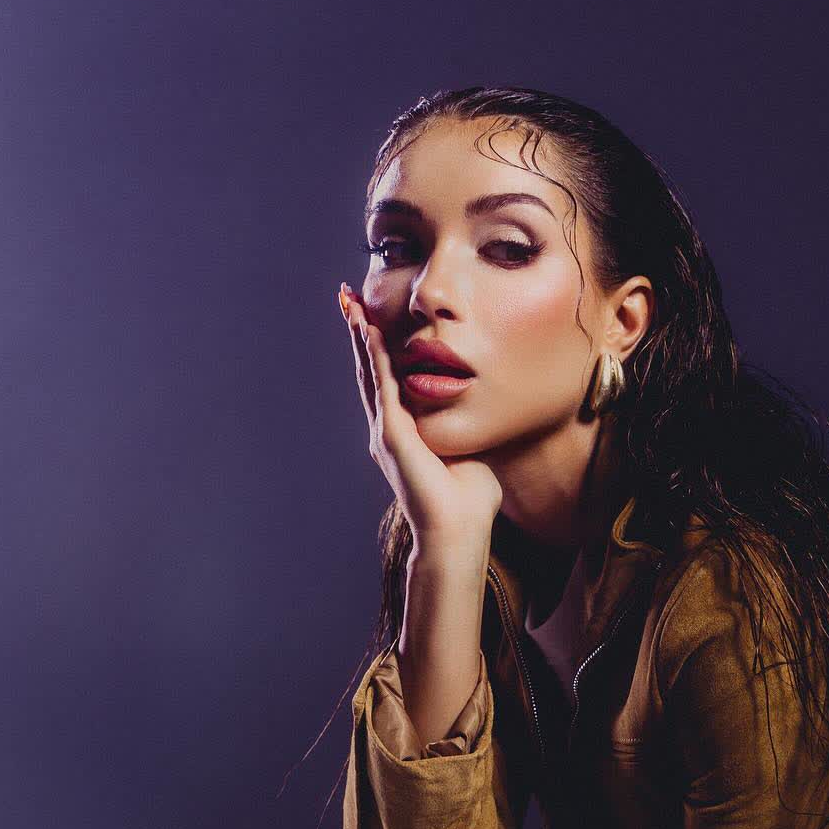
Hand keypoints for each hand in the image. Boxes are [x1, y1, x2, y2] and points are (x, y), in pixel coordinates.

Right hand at [338, 284, 502, 556]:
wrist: (458, 532)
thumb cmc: (470, 500)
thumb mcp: (468, 449)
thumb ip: (464, 426)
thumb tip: (479, 403)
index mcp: (405, 433)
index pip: (388, 380)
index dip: (379, 348)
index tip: (373, 314)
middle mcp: (388, 430)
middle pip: (369, 370)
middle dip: (360, 332)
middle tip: (349, 296)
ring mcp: (386, 433)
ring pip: (369, 374)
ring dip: (361, 337)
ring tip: (351, 303)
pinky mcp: (391, 438)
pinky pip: (382, 388)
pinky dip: (375, 358)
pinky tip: (371, 331)